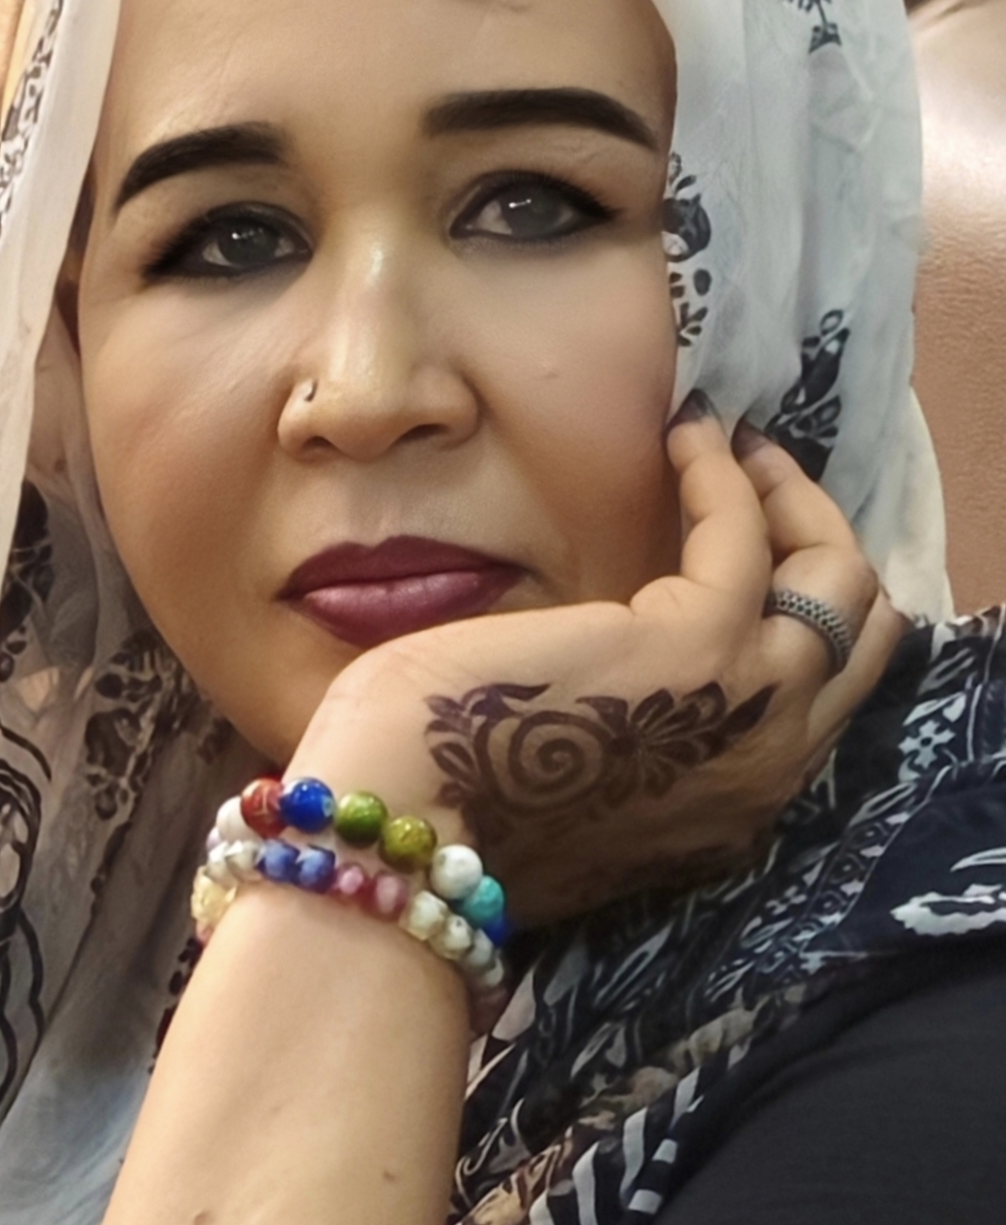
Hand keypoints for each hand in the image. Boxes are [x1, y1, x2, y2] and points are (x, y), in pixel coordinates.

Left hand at [284, 401, 905, 926]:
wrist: (408, 828)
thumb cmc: (447, 799)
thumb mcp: (570, 775)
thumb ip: (617, 733)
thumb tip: (589, 666)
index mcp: (727, 803)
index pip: (816, 692)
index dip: (795, 603)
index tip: (748, 536)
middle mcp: (766, 765)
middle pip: (857, 633)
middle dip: (815, 541)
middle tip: (756, 477)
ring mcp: (746, 706)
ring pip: (838, 583)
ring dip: (788, 499)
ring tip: (728, 447)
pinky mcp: (699, 644)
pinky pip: (744, 534)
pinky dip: (722, 474)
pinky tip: (685, 438)